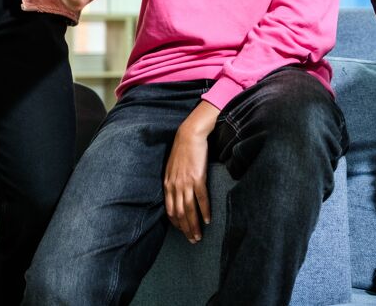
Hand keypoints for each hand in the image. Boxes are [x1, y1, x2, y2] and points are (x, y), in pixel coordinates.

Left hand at [164, 102, 217, 242]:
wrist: (190, 135)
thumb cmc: (183, 149)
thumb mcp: (174, 167)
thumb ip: (175, 180)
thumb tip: (179, 191)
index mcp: (168, 184)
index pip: (170, 209)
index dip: (176, 222)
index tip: (183, 231)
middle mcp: (175, 186)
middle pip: (179, 213)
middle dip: (185, 229)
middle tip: (192, 240)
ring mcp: (186, 183)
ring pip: (189, 210)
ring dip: (193, 225)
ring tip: (198, 236)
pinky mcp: (198, 178)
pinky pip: (201, 198)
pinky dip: (204, 211)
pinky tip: (207, 220)